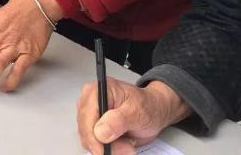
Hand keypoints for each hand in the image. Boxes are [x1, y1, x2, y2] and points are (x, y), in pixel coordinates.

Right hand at [77, 79, 191, 154]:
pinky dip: (110, 149)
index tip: (104, 151)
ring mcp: (90, 115)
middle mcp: (89, 101)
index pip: (86, 117)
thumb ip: (119, 120)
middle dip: (105, 144)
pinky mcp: (93, 127)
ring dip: (110, 148)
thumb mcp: (137, 111)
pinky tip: (123, 143)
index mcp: (96, 91)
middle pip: (86, 130)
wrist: (154, 110)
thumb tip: (100, 131)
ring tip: (128, 143)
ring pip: (90, 140)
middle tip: (127, 147)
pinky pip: (95, 144)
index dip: (93, 137)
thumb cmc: (147, 105)